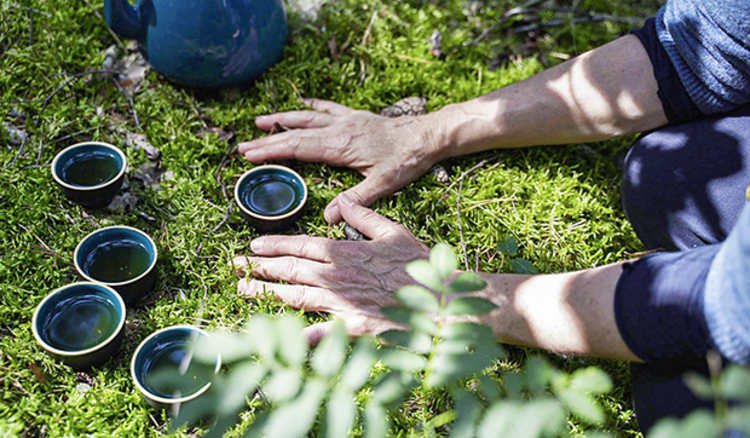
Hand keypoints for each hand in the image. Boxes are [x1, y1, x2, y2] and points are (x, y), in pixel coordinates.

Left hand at [231, 194, 429, 343]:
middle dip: (259, 267)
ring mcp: (340, 303)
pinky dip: (294, 334)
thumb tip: (340, 201)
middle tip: (235, 266)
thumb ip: (364, 215)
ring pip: (294, 297)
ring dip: (265, 293)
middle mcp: (336, 276)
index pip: (300, 245)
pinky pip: (317, 333)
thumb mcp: (394, 232)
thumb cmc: (418, 266)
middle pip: (290, 269)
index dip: (273, 245)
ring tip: (242, 290)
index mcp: (345, 251)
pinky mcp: (349, 328)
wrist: (440, 300)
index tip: (254, 246)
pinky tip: (274, 337)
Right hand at [238, 99, 443, 223]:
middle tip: (243, 147)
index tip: (250, 155)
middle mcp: (339, 129)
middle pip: (296, 133)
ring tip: (260, 122)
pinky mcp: (355, 116)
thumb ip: (355, 200)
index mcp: (340, 146)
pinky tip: (300, 105)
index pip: (298, 148)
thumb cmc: (406, 160)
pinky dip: (311, 106)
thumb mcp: (383, 184)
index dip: (272, 151)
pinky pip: (327, 108)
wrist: (426, 135)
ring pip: (307, 117)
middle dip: (268, 140)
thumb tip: (328, 218)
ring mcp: (346, 120)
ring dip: (283, 120)